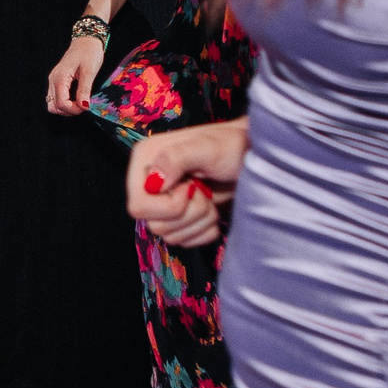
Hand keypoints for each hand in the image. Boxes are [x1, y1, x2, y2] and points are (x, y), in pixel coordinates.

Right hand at [47, 31, 107, 116]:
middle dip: (69, 111)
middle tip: (83, 106)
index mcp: (60, 78)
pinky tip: (75, 99)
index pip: (61, 103)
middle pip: (54, 106)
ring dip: (65, 108)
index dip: (74, 110)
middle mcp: (53, 80)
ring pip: (52, 104)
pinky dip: (64, 103)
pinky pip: (55, 98)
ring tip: (79, 103)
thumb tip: (84, 107)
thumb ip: (85, 90)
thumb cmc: (89, 53)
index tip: (86, 107)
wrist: (86, 41)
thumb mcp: (89, 72)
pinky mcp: (56, 81)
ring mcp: (53, 81)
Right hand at [125, 120, 246, 248]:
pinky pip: (183, 241)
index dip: (168, 205)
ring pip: (169, 235)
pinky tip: (213, 209)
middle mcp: (148, 183)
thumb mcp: (205, 147)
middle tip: (203, 192)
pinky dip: (204, 230)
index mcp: (145, 161)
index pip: (139, 206)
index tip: (191, 186)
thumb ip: (175, 158)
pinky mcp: (177, 219)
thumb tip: (153, 181)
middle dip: (188, 213)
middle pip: (154, 225)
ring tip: (210, 197)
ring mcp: (161, 203)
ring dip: (199, 220)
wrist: (248, 158)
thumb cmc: (231, 146)